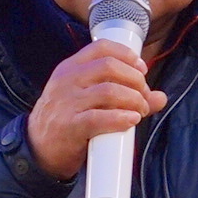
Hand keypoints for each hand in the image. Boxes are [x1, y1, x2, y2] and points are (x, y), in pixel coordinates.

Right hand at [25, 39, 163, 179]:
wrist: (37, 149)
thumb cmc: (67, 120)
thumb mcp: (88, 101)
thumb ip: (122, 95)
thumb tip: (161, 97)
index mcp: (70, 68)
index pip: (101, 48)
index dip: (127, 55)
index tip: (141, 69)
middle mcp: (67, 81)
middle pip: (109, 66)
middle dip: (135, 80)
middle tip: (144, 95)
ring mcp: (67, 103)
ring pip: (109, 91)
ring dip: (133, 99)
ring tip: (140, 110)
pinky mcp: (70, 126)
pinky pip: (99, 118)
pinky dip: (120, 118)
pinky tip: (131, 120)